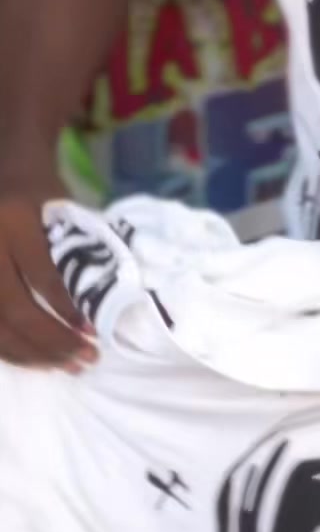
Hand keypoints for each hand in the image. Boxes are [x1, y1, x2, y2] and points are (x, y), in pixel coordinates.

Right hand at [0, 180, 97, 370]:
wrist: (2, 165)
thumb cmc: (39, 190)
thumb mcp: (60, 208)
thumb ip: (73, 251)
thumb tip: (97, 306)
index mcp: (13, 217)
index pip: (41, 274)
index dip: (65, 309)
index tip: (92, 332)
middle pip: (13, 308)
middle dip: (51, 340)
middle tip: (84, 359)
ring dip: (31, 353)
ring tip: (66, 365)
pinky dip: (8, 348)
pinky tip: (35, 359)